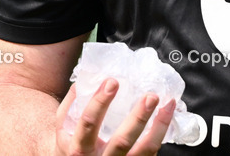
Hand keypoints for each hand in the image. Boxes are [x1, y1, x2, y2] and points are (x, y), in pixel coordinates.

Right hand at [55, 79, 175, 155]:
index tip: (112, 81)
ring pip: (144, 150)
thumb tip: (85, 80)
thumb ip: (71, 104)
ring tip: (168, 104)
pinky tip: (167, 115)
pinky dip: (161, 133)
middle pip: (122, 141)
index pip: (88, 124)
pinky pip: (151, 152)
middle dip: (138, 117)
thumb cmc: (70, 145)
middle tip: (151, 96)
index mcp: (79, 148)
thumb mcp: (62, 127)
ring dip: (159, 127)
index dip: (99, 102)